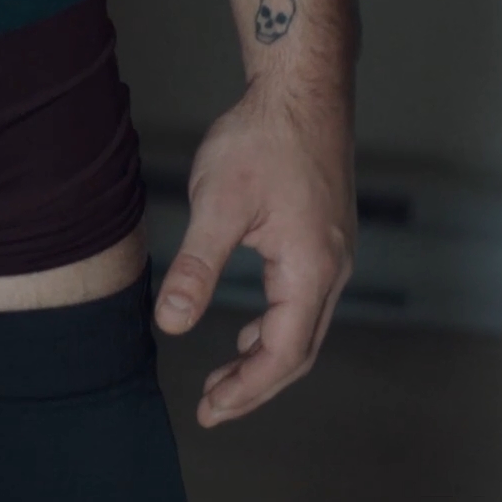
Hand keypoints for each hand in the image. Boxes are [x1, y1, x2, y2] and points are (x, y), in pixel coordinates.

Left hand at [154, 81, 355, 426]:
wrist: (301, 91)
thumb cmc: (264, 139)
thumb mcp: (219, 204)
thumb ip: (195, 268)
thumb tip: (170, 322)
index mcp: (310, 270)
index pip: (282, 354)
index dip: (245, 390)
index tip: (208, 411)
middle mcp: (331, 270)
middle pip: (298, 351)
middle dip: (254, 385)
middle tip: (210, 406)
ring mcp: (332, 255)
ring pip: (302, 328)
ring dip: (262, 359)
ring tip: (222, 379)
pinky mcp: (322, 239)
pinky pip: (302, 302)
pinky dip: (273, 327)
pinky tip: (246, 330)